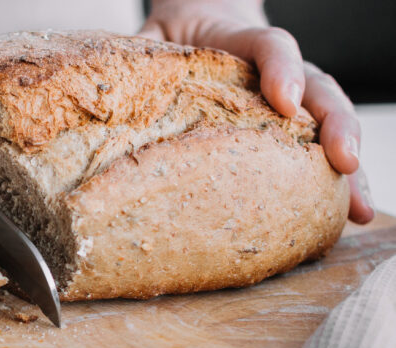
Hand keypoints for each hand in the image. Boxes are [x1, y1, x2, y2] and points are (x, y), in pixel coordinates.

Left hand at [139, 0, 374, 223]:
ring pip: (329, 122)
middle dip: (335, 126)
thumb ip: (139, 54)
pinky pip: (319, 150)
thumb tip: (104, 83)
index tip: (284, 102)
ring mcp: (292, 98)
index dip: (281, 70)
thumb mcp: (154, 38)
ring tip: (356, 208)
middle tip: (344, 161)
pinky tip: (347, 214)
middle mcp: (277, 70)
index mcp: (239, 42)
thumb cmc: (177, 38)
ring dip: (347, 166)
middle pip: (318, 88)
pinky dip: (337, 181)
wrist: (203, 22)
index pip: (270, 46)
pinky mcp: (293, 126)